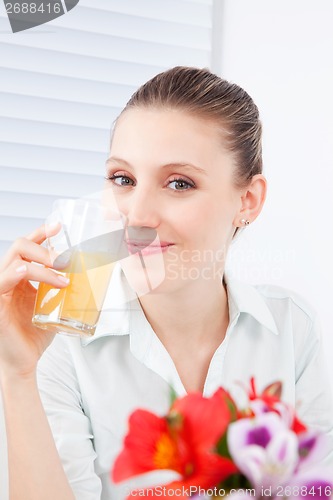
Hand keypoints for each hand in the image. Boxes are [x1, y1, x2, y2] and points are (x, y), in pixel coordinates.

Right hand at [0, 224, 68, 379]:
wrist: (25, 361)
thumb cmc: (36, 333)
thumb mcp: (55, 305)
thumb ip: (64, 289)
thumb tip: (92, 277)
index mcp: (20, 275)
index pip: (27, 246)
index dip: (41, 232)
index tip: (59, 226)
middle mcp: (8, 278)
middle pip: (20, 246)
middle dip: (46, 249)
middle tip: (66, 261)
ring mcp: (0, 290)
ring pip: (16, 261)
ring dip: (42, 264)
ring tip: (62, 276)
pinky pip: (1, 282)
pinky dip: (15, 274)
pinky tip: (27, 273)